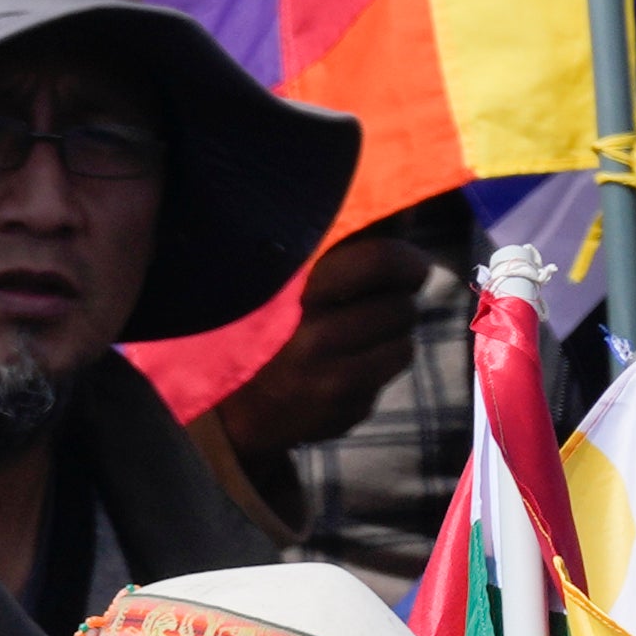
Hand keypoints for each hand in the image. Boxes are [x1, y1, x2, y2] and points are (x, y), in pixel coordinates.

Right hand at [212, 230, 429, 461]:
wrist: (229, 418)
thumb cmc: (258, 335)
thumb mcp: (279, 290)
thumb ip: (336, 255)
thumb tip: (402, 218)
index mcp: (295, 297)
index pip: (379, 261)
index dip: (405, 262)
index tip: (407, 267)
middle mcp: (314, 338)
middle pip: (401, 308)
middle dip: (398, 304)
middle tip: (379, 306)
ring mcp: (332, 380)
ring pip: (404, 346)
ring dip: (390, 339)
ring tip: (356, 339)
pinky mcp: (346, 410)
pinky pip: (387, 379)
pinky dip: (375, 370)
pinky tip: (343, 369)